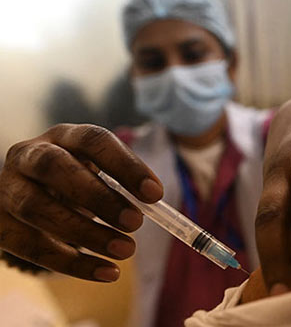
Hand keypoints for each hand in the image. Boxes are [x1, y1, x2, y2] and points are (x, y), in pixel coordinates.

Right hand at [0, 124, 162, 281]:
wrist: (27, 196)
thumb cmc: (75, 182)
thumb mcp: (96, 173)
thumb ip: (121, 185)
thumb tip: (154, 205)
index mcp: (63, 136)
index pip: (93, 139)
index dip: (125, 165)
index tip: (156, 194)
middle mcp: (29, 155)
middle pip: (56, 167)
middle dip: (98, 197)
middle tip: (136, 223)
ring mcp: (7, 187)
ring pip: (37, 208)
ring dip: (86, 233)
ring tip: (126, 250)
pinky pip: (29, 245)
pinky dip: (71, 263)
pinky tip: (106, 273)